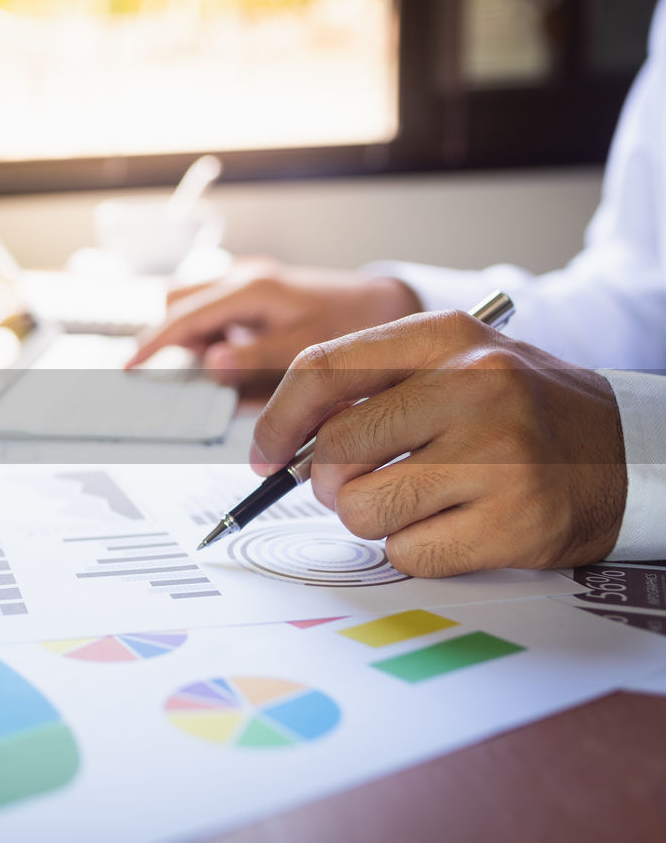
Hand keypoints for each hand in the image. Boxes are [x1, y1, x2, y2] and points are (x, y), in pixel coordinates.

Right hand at [124, 258, 421, 385]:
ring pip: (194, 305)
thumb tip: (210, 365)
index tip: (129, 369)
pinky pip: (216, 310)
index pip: (184, 317)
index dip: (153, 345)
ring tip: (232, 364)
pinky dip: (216, 334)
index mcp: (252, 288)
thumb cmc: (352, 327)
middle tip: (199, 372)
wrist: (384, 305)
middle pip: (179, 301)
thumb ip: (255, 360)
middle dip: (176, 339)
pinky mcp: (254, 289)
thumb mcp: (304, 350)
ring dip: (198, 338)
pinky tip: (244, 354)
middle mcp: (244, 276)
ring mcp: (247, 279)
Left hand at [250, 310, 626, 576]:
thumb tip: (280, 440)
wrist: (628, 453)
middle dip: (326, 480)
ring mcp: (498, 456)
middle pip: (333, 449)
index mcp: (446, 337)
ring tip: (418, 501)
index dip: (276, 420)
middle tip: (353, 484)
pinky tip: (455, 526)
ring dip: (371, 518)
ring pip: (360, 509)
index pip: (322, 370)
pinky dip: (415, 550)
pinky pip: (405, 554)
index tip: (264, 452)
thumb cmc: (521, 412)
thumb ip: (371, 388)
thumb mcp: (452, 365)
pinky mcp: (513, 522)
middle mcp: (474, 387)